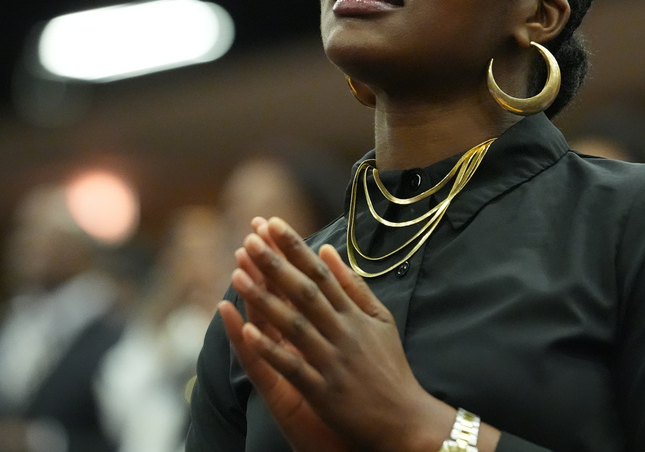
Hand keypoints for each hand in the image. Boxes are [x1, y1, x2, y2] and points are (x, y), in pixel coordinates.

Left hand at [220, 217, 454, 451]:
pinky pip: (293, 366)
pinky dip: (271, 349)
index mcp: (355, 315)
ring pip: (294, 325)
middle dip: (276, 264)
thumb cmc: (391, 368)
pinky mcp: (323, 391)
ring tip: (238, 275)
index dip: (296, 247)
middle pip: (305, 292)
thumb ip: (355, 286)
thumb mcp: (381, 320)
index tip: (273, 224)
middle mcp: (343, 332)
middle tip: (250, 238)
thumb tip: (329, 252)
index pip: (321, 273)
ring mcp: (333, 361)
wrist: (407, 420)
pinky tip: (248, 332)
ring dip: (264, 299)